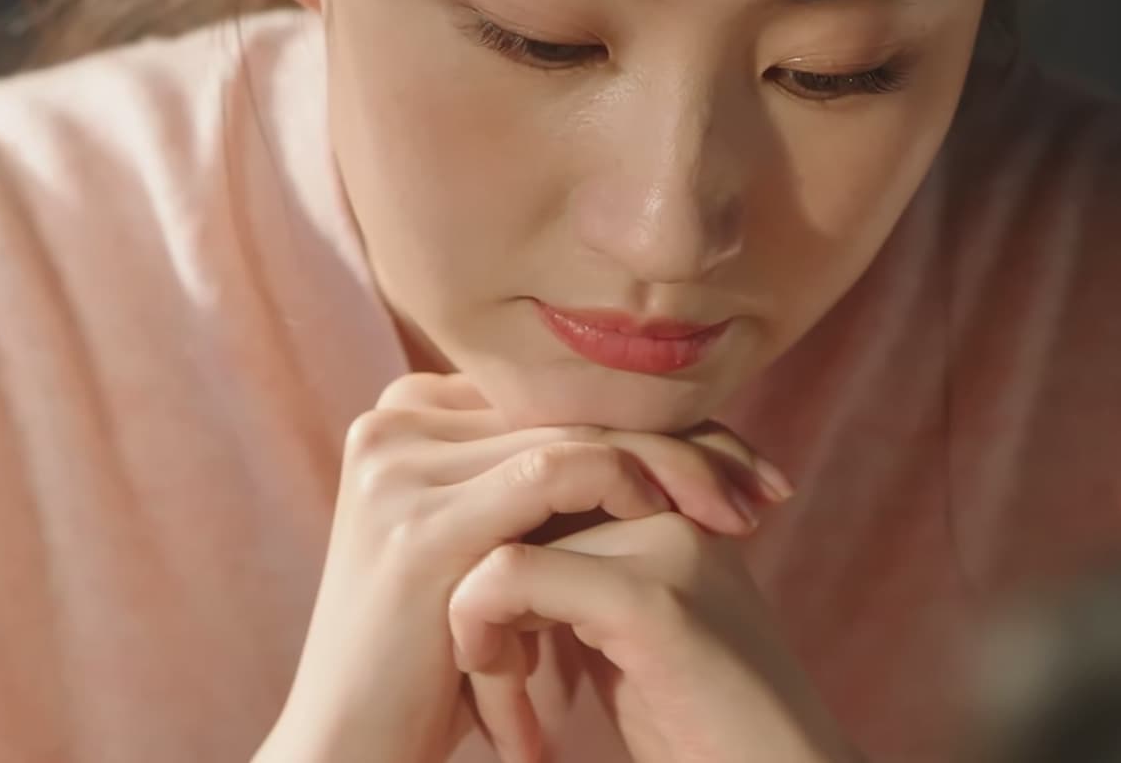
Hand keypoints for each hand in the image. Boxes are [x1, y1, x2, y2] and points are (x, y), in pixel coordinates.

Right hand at [254, 373, 789, 762]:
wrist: (354, 748)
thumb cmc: (432, 665)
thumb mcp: (490, 556)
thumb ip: (538, 489)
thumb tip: (663, 443)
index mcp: (408, 419)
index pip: (559, 393)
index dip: (658, 420)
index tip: (743, 465)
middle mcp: (393, 425)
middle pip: (571, 404)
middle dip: (683, 442)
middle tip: (765, 486)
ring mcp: (399, 468)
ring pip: (573, 431)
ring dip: (674, 469)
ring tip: (740, 517)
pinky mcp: (421, 524)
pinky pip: (552, 473)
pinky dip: (628, 488)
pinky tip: (675, 523)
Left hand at [451, 511, 859, 762]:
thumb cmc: (700, 727)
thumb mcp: (624, 630)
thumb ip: (570, 570)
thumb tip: (482, 545)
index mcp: (675, 492)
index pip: (546, 462)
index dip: (495, 536)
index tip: (488, 635)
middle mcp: (676, 498)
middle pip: (522, 491)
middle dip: (476, 573)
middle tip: (478, 664)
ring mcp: (667, 541)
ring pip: (504, 531)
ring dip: (472, 621)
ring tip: (498, 701)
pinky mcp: (650, 601)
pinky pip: (511, 576)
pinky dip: (482, 642)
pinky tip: (509, 713)